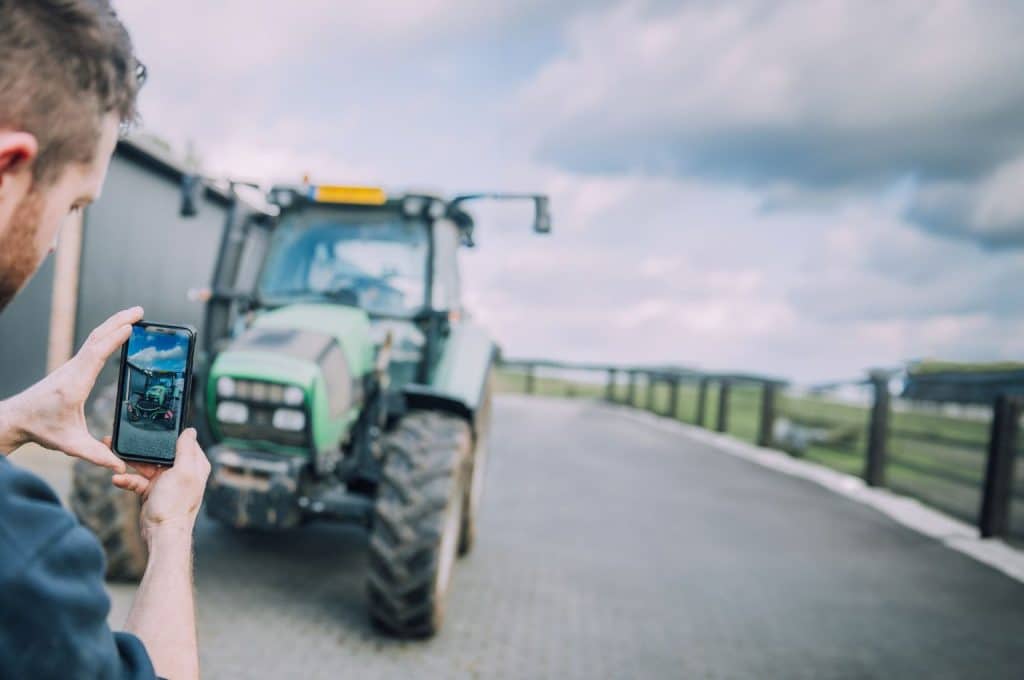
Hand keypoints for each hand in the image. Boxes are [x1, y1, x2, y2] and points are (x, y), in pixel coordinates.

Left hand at [0, 307, 142, 470]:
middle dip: (119, 321)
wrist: (15, 419)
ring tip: (134, 316)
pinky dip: (107, 334)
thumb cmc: (41, 429)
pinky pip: (92, 346)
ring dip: (113, 324)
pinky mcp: (72, 369)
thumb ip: (96, 455)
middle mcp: (73, 371)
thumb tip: (119, 466)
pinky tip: (115, 333)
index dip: (114, 340)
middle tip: (140, 310)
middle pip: (97, 338)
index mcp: (74, 385)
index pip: (96, 355)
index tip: (131, 327)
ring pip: (94, 338)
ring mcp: (71, 367)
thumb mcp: (70, 444)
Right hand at [111, 428, 210, 535]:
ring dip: (129, 462)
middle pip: (160, 453)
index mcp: (194, 465)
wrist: (162, 534)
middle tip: (123, 440)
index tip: (153, 425)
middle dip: (141, 448)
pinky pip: (137, 480)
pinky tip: (117, 479)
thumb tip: (190, 430)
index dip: (168, 434)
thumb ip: (186, 450)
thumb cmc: (176, 504)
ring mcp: (166, 481)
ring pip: (145, 465)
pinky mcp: (152, 491)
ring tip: (113, 455)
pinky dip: (127, 479)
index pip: (183, 442)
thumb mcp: (183, 472)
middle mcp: (181, 471)